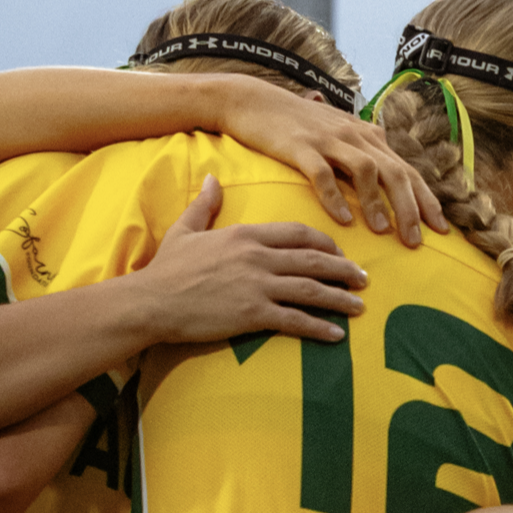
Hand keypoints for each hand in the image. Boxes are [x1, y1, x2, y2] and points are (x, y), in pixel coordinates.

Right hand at [128, 177, 366, 345]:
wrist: (148, 302)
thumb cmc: (165, 269)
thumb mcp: (185, 230)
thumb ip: (205, 204)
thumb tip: (210, 178)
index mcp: (246, 234)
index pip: (299, 233)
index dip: (325, 243)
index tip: (340, 252)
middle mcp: (258, 257)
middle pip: (314, 260)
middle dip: (344, 269)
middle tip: (363, 278)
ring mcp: (257, 286)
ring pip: (311, 289)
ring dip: (340, 298)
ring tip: (359, 306)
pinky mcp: (252, 314)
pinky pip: (295, 320)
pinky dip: (319, 327)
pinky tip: (337, 335)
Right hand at [215, 76, 448, 246]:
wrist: (255, 101)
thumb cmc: (298, 124)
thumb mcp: (339, 134)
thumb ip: (363, 153)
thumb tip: (388, 178)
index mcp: (368, 137)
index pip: (408, 171)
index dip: (427, 200)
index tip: (441, 229)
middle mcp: (356, 136)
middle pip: (395, 173)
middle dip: (411, 209)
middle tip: (417, 241)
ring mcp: (329, 140)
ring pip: (366, 171)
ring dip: (378, 203)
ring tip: (384, 232)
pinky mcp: (301, 146)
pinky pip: (322, 173)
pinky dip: (334, 197)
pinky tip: (342, 219)